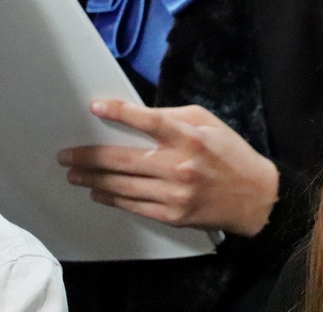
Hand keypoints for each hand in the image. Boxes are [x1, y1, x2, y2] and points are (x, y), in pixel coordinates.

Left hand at [58, 101, 278, 236]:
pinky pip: (134, 206)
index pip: (149, 121)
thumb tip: (138, 116)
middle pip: (124, 159)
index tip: (95, 107)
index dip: (120, 113)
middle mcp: (180, 166)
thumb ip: (174, 117)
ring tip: (74, 173)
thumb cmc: (231, 154)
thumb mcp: (209, 123)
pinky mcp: (173, 215)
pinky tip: (98, 192)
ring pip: (123, 186)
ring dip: (93, 179)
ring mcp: (175, 194)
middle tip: (66, 155)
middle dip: (90, 156)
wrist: (255, 197)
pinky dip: (112, 198)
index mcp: (190, 138)